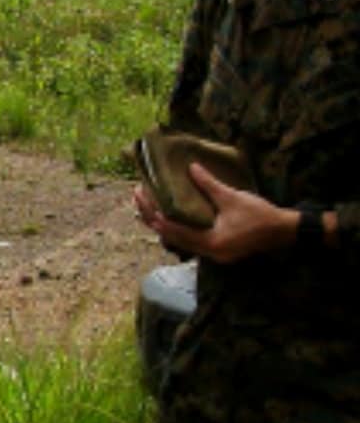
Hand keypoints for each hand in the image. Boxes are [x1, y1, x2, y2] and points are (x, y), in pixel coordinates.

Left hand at [133, 163, 295, 263]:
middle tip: (139, 199)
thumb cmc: (259, 215)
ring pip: (180, 242)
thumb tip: (191, 167)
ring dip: (164, 226)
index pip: (172, 230)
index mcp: (210, 243)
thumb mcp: (231, 198)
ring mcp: (214, 255)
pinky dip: (179, 230)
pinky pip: (191, 242)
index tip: (142, 197)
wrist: (284, 231)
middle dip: (153, 218)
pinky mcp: (219, 251)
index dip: (154, 214)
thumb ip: (209, 184)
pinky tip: (172, 218)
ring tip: (149, 207)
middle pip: (172, 237)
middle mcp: (209, 253)